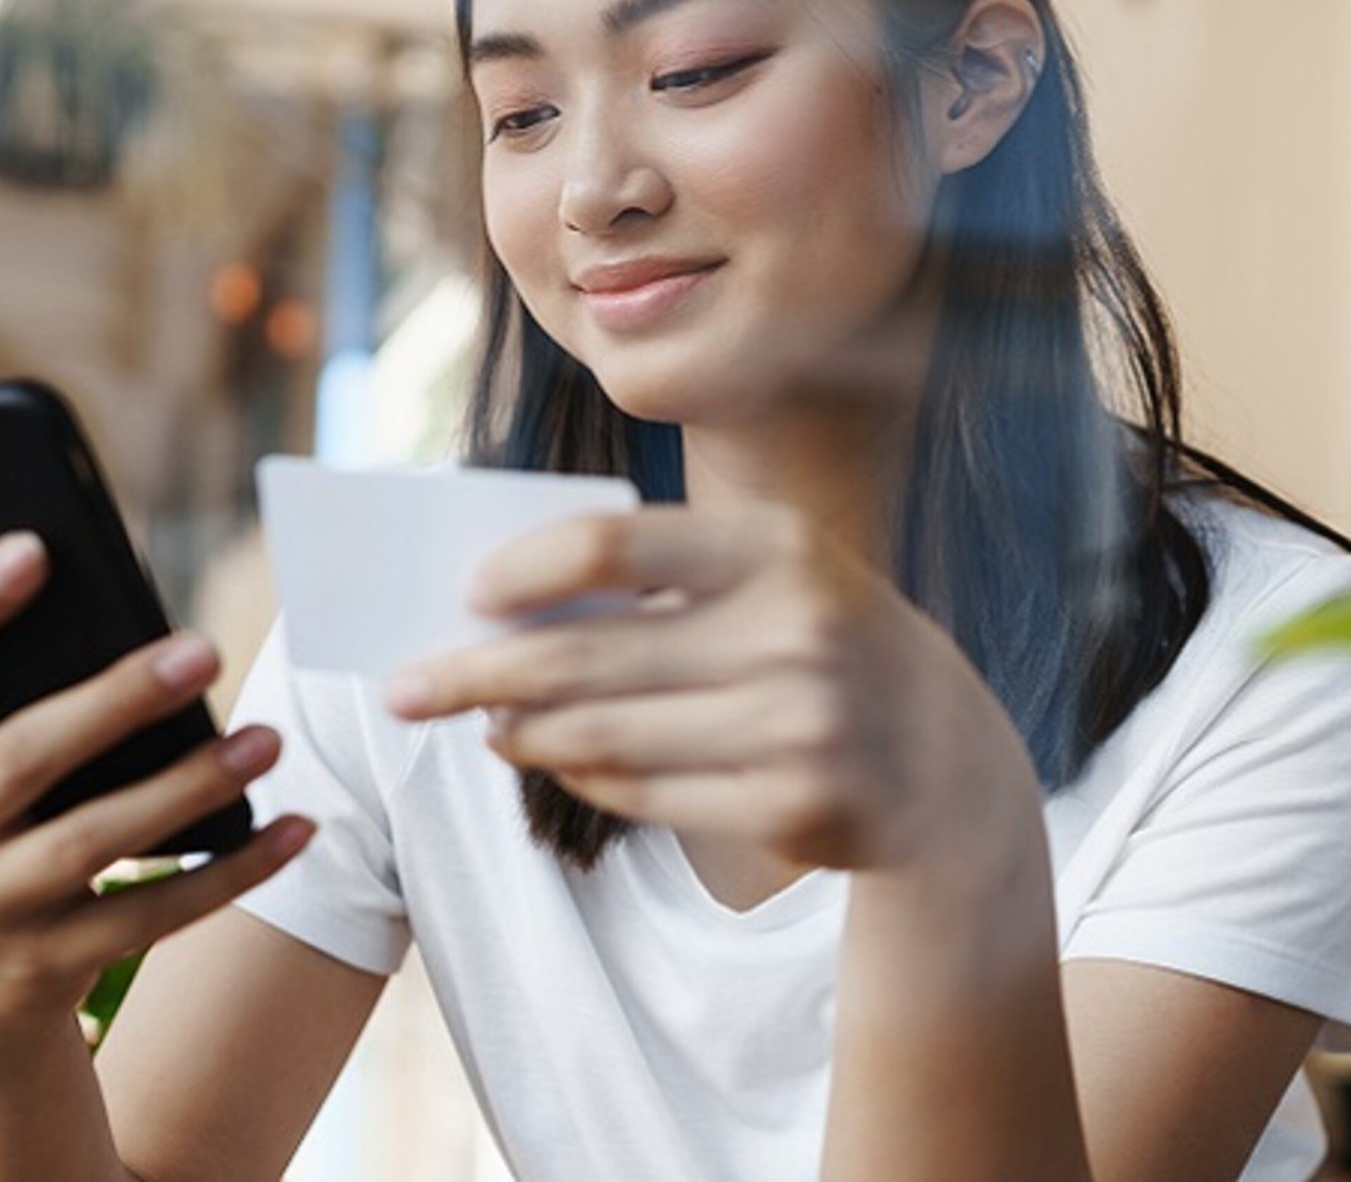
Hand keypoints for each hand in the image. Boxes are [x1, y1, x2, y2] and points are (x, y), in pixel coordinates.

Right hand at [0, 531, 316, 1041]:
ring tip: (270, 738)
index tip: (36, 545)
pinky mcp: (49, 964)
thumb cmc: (1, 824)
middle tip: (206, 650)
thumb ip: (30, 697)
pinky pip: (153, 914)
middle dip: (118, 700)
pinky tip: (295, 827)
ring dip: (190, 787)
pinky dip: (234, 870)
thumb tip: (139, 615)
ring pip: (94, 842)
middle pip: (24, 756)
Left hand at [384, 505, 1033, 872]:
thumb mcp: (769, 579)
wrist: (948, 758)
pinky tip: (554, 760)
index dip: (523, 569)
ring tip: (479, 723)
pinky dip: (585, 779)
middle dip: (475, 672)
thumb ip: (659, 580)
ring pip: (603, 736)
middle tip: (403, 689)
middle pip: (586, 654)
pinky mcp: (796, 806)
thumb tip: (500, 604)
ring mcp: (801, 724)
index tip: (467, 595)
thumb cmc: (820, 641)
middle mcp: (795, 629)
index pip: (613, 543)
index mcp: (777, 546)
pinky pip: (646, 796)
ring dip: (520, 731)